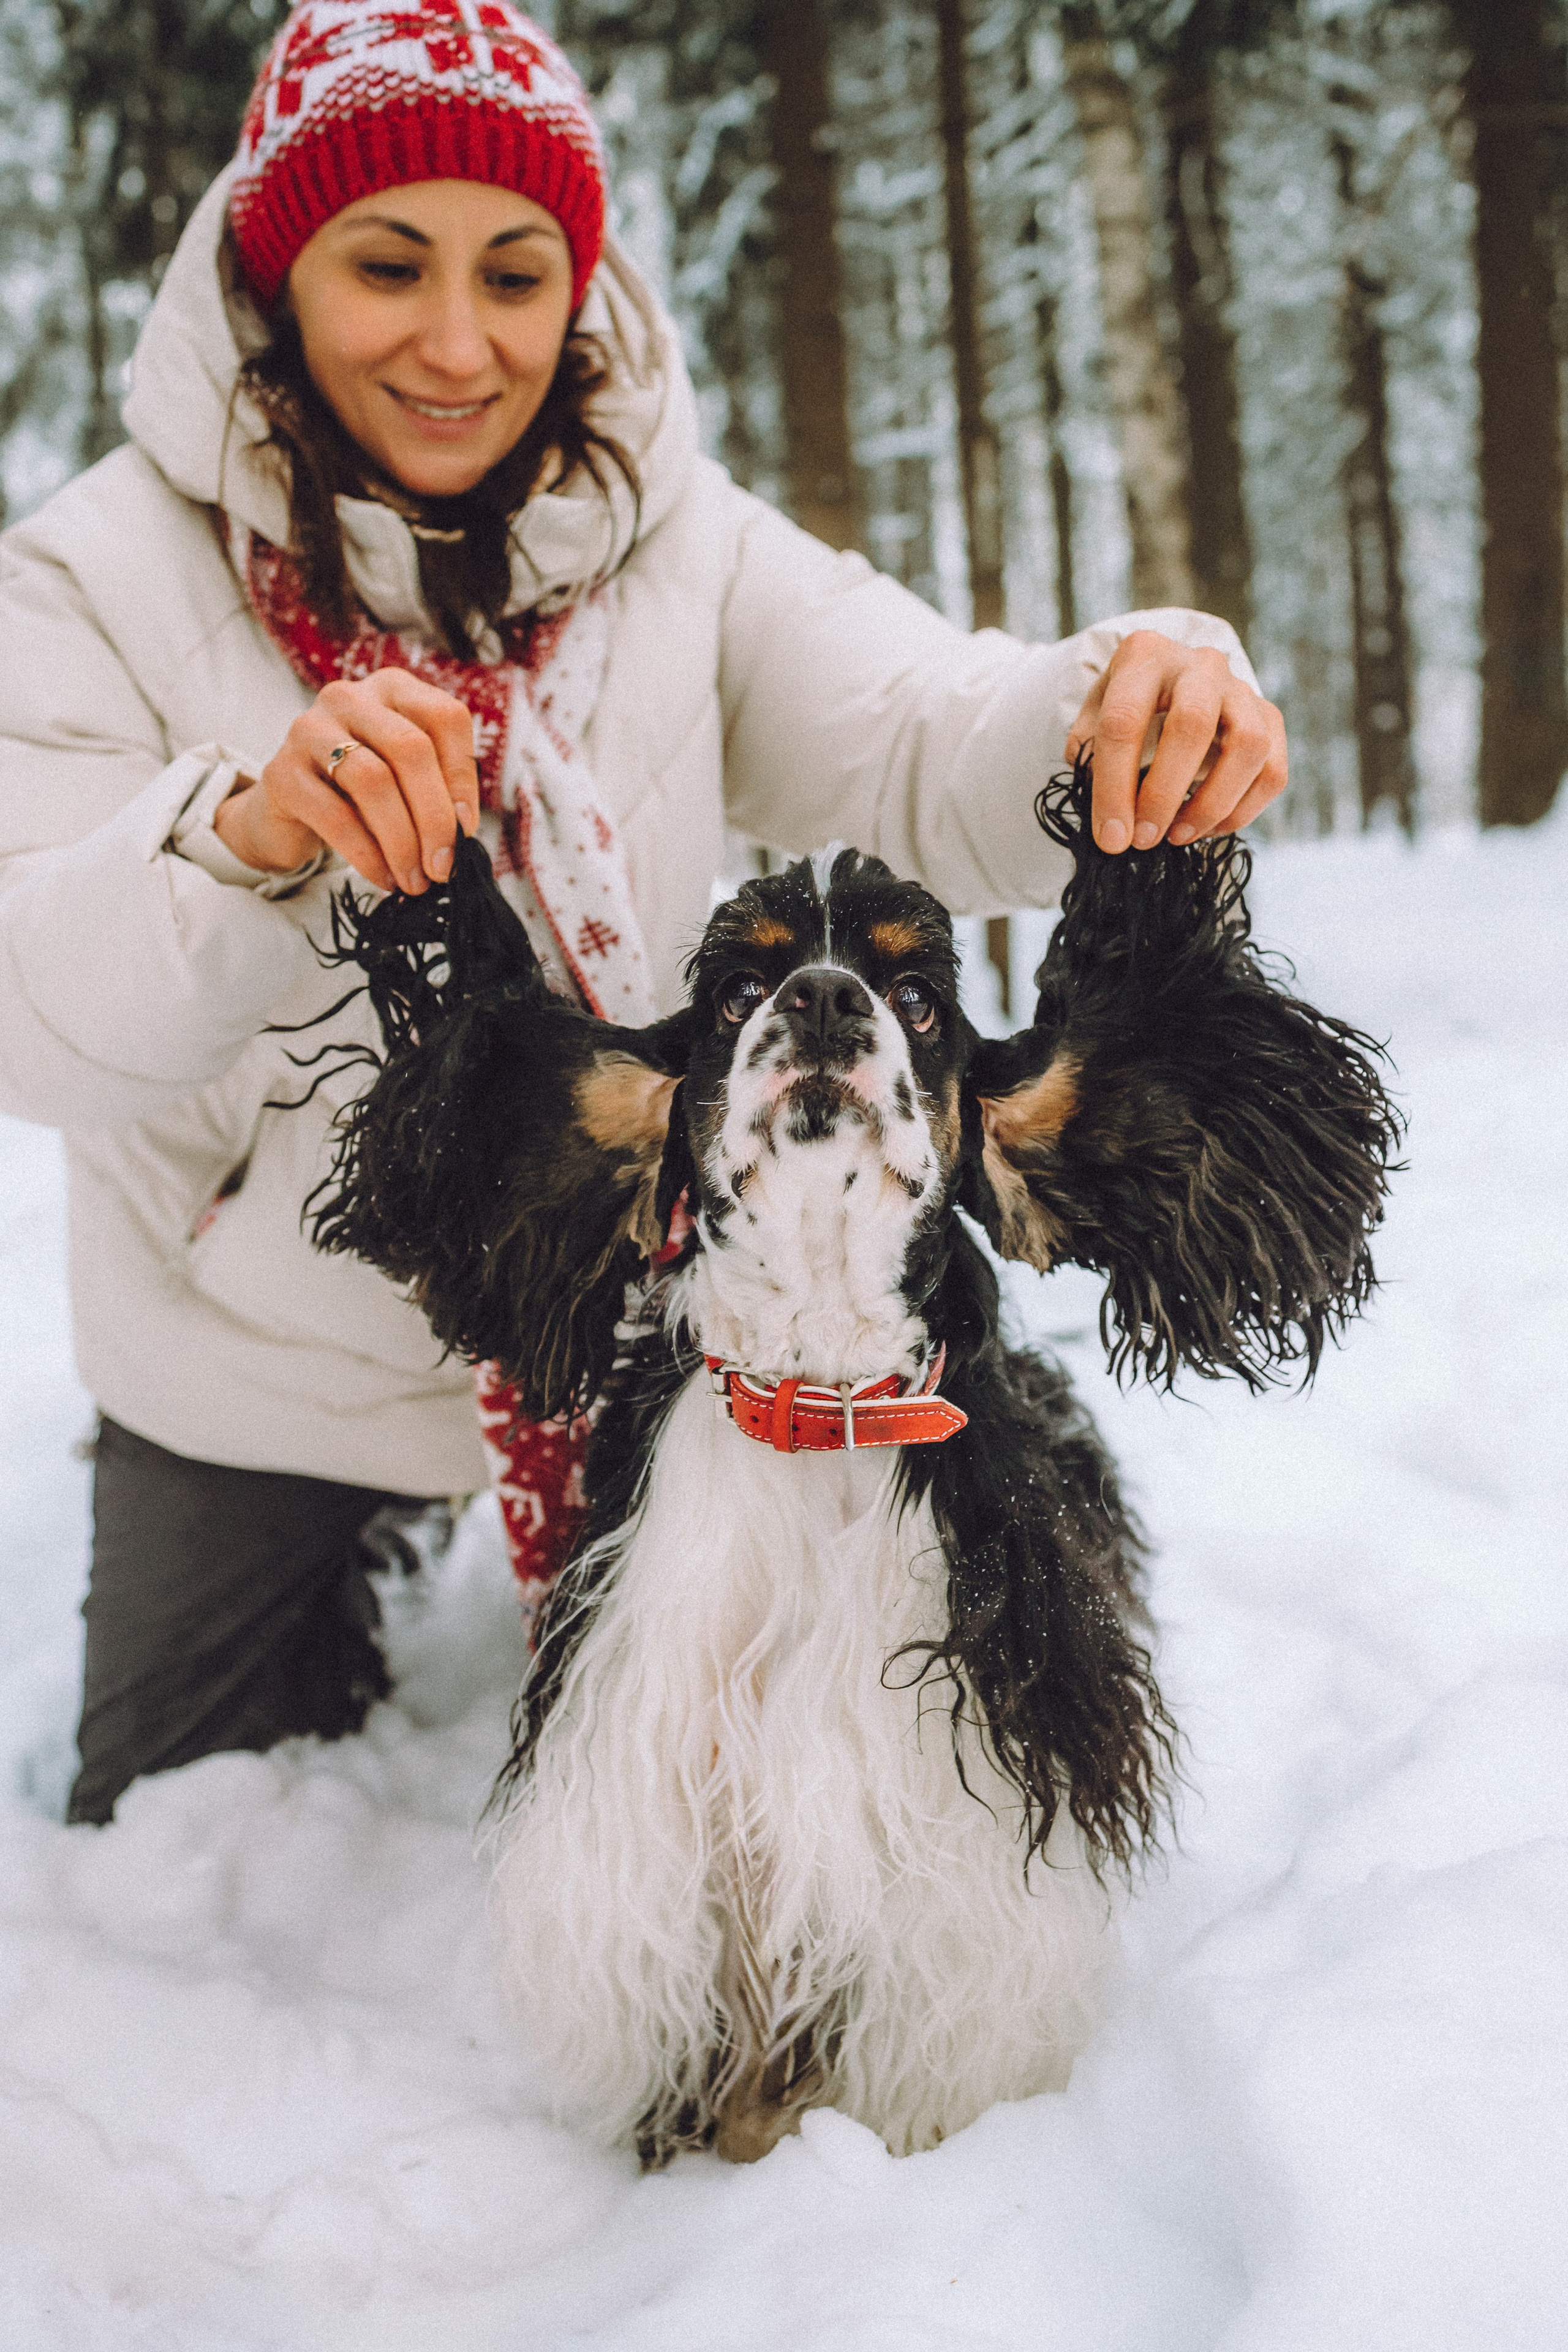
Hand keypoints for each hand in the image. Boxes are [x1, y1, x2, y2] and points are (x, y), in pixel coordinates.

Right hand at [213, 668, 479, 894]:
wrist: (292, 814)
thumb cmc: (364, 795)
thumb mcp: (407, 782)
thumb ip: (438, 791)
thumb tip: (460, 832)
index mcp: (393, 688)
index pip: (445, 718)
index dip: (462, 778)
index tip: (466, 830)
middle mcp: (349, 697)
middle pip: (410, 748)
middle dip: (434, 817)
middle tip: (443, 867)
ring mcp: (309, 729)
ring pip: (372, 780)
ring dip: (402, 841)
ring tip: (415, 880)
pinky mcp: (280, 771)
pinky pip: (334, 816)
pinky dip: (367, 855)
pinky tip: (384, 877)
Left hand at [1065, 630, 1286, 854]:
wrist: (1173, 680)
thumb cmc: (1129, 704)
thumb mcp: (1095, 713)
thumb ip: (1089, 752)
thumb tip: (1108, 813)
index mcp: (1145, 656)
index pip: (1123, 721)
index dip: (1113, 787)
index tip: (1111, 837)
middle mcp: (1200, 664)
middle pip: (1193, 724)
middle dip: (1165, 793)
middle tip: (1145, 838)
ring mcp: (1241, 689)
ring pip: (1247, 746)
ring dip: (1212, 803)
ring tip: (1177, 836)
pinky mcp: (1270, 717)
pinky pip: (1272, 770)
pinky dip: (1243, 810)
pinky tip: (1208, 829)